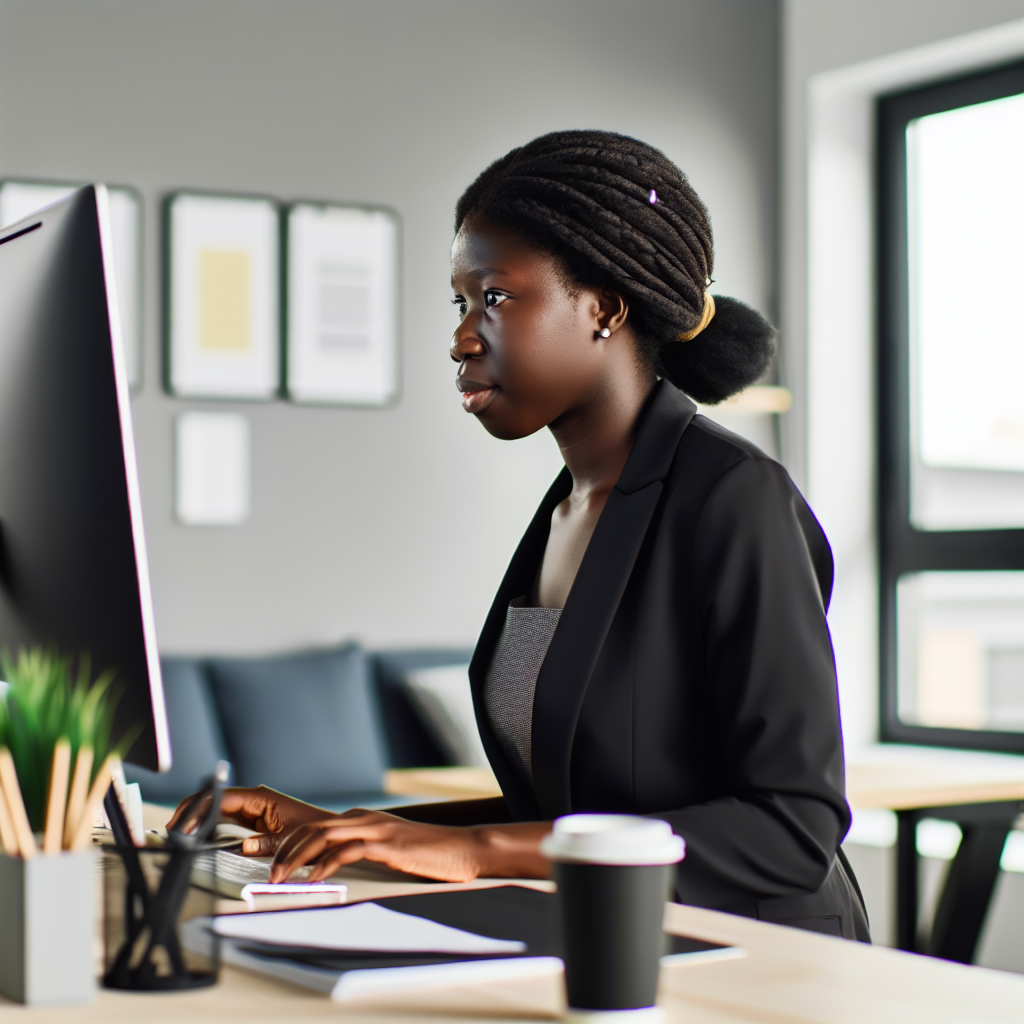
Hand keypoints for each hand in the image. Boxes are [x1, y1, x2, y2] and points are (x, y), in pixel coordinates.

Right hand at [167, 786, 328, 855]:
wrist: (328, 835)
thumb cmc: (313, 834)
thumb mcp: (288, 841)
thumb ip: (265, 844)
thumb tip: (242, 847)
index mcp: (260, 798)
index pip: (220, 797)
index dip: (197, 810)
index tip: (181, 825)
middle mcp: (253, 799)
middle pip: (213, 800)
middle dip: (190, 814)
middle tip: (171, 833)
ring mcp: (251, 809)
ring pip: (216, 810)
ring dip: (197, 821)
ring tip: (178, 836)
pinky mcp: (251, 820)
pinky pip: (224, 820)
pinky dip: (208, 827)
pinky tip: (196, 838)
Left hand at [268, 808, 551, 882]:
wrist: (461, 849)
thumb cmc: (425, 853)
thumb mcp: (386, 849)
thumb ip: (361, 850)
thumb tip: (330, 864)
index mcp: (361, 818)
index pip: (313, 825)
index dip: (285, 841)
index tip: (264, 856)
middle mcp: (363, 818)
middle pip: (311, 827)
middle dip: (282, 849)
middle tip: (266, 871)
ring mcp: (375, 828)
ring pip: (323, 835)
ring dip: (296, 857)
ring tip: (281, 877)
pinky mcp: (387, 843)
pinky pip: (348, 850)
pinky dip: (326, 863)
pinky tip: (315, 877)